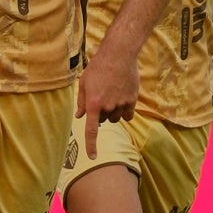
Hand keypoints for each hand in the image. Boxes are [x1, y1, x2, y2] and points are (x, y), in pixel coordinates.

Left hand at [74, 44, 137, 158]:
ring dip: (112, 112)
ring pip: (115, 118)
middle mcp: (108, 107)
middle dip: (100, 113)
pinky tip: (122, 98)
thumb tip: (80, 116)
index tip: (93, 157)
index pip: (92, 130)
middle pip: (103, 121)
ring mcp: (121, 104)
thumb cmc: (98, 67)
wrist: (119, 55)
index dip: (91, 145)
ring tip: (111, 93)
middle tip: (101, 96)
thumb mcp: (84, 82)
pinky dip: (124, 111)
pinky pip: (127, 115)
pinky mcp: (132, 101)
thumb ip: (82, 101)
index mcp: (93, 103)